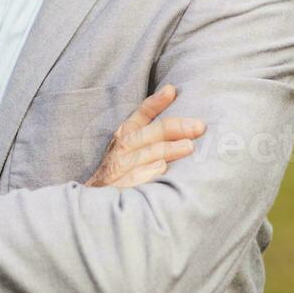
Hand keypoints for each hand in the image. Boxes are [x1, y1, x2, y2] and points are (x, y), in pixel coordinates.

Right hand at [87, 85, 204, 187]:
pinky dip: (147, 174)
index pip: (141, 115)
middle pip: (147, 135)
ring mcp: (118, 170)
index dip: (156, 102)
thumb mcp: (131, 145)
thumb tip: (173, 94)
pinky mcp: (118, 189)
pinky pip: (134, 179)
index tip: (172, 91)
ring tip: (188, 147)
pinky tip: (162, 170)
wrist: (96, 201)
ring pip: (143, 156)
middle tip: (198, 127)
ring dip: (166, 150)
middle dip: (173, 129)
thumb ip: (151, 126)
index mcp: (125, 135)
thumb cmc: (121, 169)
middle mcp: (121, 150)